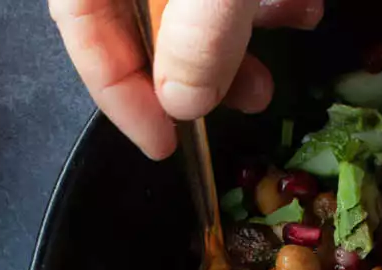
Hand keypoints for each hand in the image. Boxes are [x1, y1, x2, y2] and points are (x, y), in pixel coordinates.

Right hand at [49, 0, 323, 159]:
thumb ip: (201, 32)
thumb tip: (185, 102)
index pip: (80, 22)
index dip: (115, 91)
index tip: (161, 143)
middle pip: (135, 19)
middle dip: (188, 75)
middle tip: (227, 112)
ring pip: (190, 0)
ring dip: (233, 45)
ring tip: (267, 83)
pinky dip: (261, 1)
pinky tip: (301, 13)